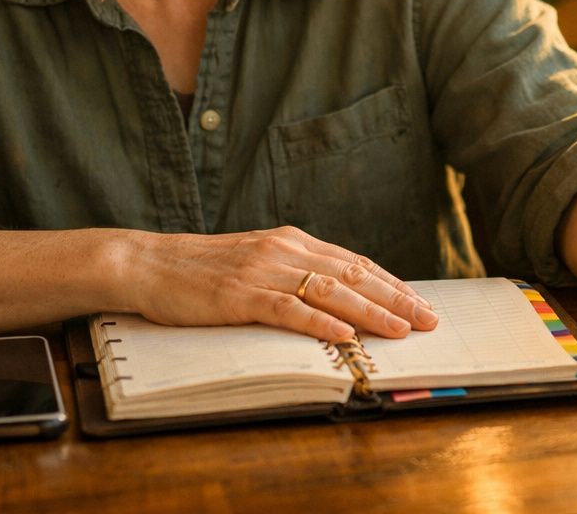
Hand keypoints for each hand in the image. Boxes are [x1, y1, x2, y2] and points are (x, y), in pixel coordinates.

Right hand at [124, 226, 437, 340]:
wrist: (147, 263)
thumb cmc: (201, 270)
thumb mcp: (257, 261)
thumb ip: (294, 272)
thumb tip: (338, 297)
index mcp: (292, 241)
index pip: (354, 262)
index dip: (391, 283)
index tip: (421, 302)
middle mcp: (284, 250)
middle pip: (352, 275)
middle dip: (395, 297)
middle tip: (429, 319)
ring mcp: (263, 271)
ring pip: (329, 291)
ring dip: (370, 311)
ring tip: (401, 328)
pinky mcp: (240, 294)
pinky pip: (288, 310)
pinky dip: (320, 323)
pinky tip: (344, 335)